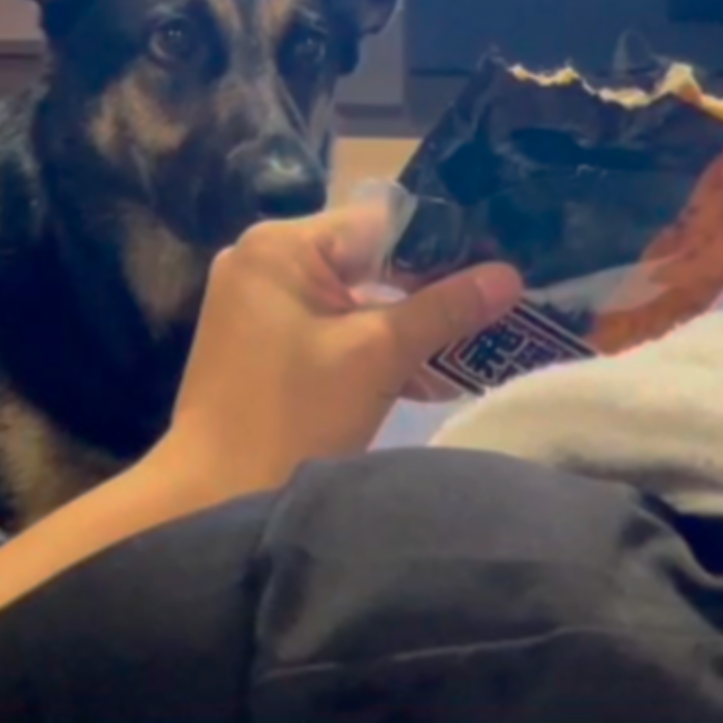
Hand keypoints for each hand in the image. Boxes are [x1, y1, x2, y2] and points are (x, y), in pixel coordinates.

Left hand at [149, 200, 521, 497]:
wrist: (212, 499)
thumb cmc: (292, 416)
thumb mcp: (378, 356)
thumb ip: (444, 309)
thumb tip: (510, 275)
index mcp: (280, 246)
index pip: (379, 223)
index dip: (442, 245)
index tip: (498, 266)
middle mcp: (263, 262)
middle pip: (368, 260)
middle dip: (430, 293)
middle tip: (496, 311)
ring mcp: (259, 307)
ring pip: (354, 301)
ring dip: (408, 328)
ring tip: (473, 350)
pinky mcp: (264, 347)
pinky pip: (332, 331)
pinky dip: (374, 351)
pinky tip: (429, 380)